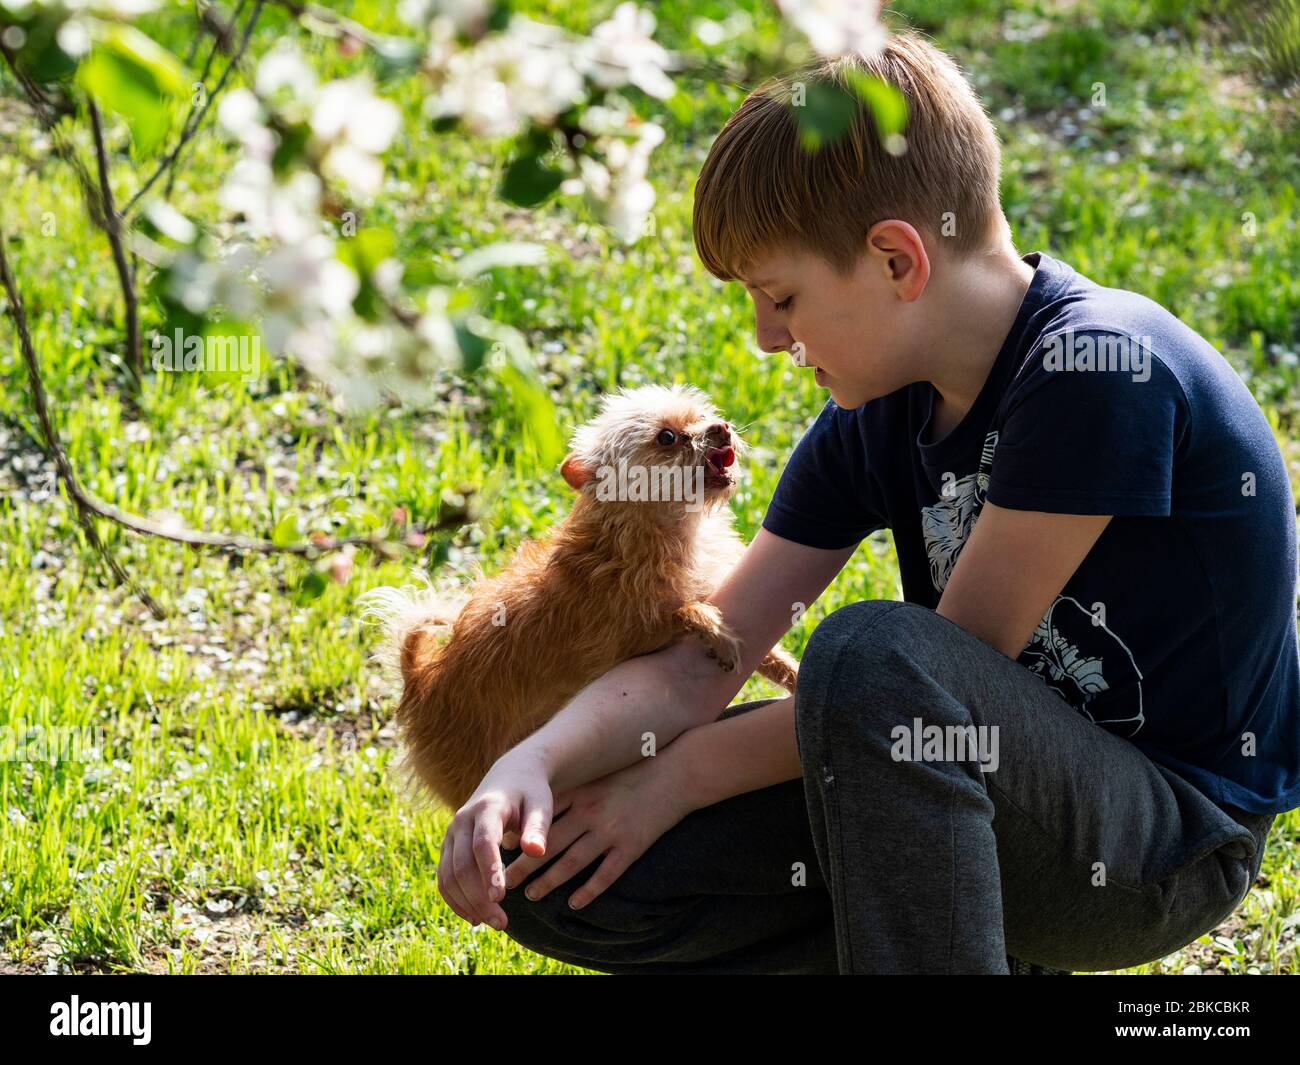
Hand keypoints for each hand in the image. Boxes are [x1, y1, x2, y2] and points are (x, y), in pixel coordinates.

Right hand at [437, 749, 554, 930]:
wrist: (511, 775)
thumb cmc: (531, 793)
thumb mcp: (541, 804)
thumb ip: (538, 828)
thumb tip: (536, 852)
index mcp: (487, 808)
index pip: (482, 843)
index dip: (489, 871)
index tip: (500, 898)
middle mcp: (462, 820)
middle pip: (461, 865)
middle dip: (479, 897)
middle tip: (502, 923)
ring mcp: (452, 833)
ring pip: (447, 875)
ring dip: (466, 904)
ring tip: (493, 924)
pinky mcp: (448, 845)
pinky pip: (444, 877)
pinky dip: (455, 899)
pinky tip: (475, 917)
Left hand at [502, 754, 693, 910]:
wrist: (676, 773)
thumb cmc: (635, 772)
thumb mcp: (600, 775)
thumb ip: (575, 790)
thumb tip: (542, 807)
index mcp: (582, 793)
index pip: (541, 818)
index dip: (519, 835)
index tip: (497, 850)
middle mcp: (592, 812)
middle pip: (550, 844)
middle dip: (524, 864)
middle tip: (504, 882)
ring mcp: (611, 831)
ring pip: (573, 862)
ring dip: (549, 880)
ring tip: (532, 895)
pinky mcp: (632, 846)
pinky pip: (606, 874)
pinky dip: (589, 891)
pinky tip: (574, 903)